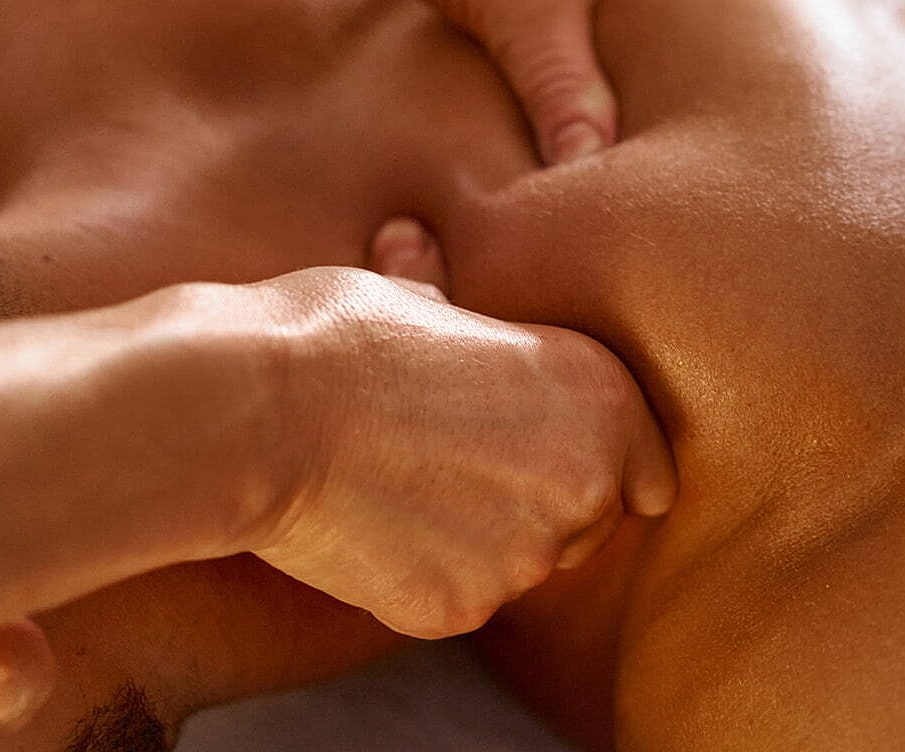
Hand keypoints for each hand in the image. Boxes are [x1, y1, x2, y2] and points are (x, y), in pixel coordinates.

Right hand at [235, 265, 675, 639]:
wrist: (253, 410)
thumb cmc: (335, 333)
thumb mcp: (431, 303)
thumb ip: (479, 332)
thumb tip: (443, 297)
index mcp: (600, 394)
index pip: (651, 471)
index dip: (604, 466)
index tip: (553, 460)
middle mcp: (586, 481)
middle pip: (591, 523)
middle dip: (539, 504)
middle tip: (456, 465)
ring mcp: (526, 556)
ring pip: (524, 566)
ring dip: (482, 540)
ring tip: (403, 485)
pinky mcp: (462, 608)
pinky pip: (459, 598)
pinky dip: (423, 575)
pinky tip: (371, 525)